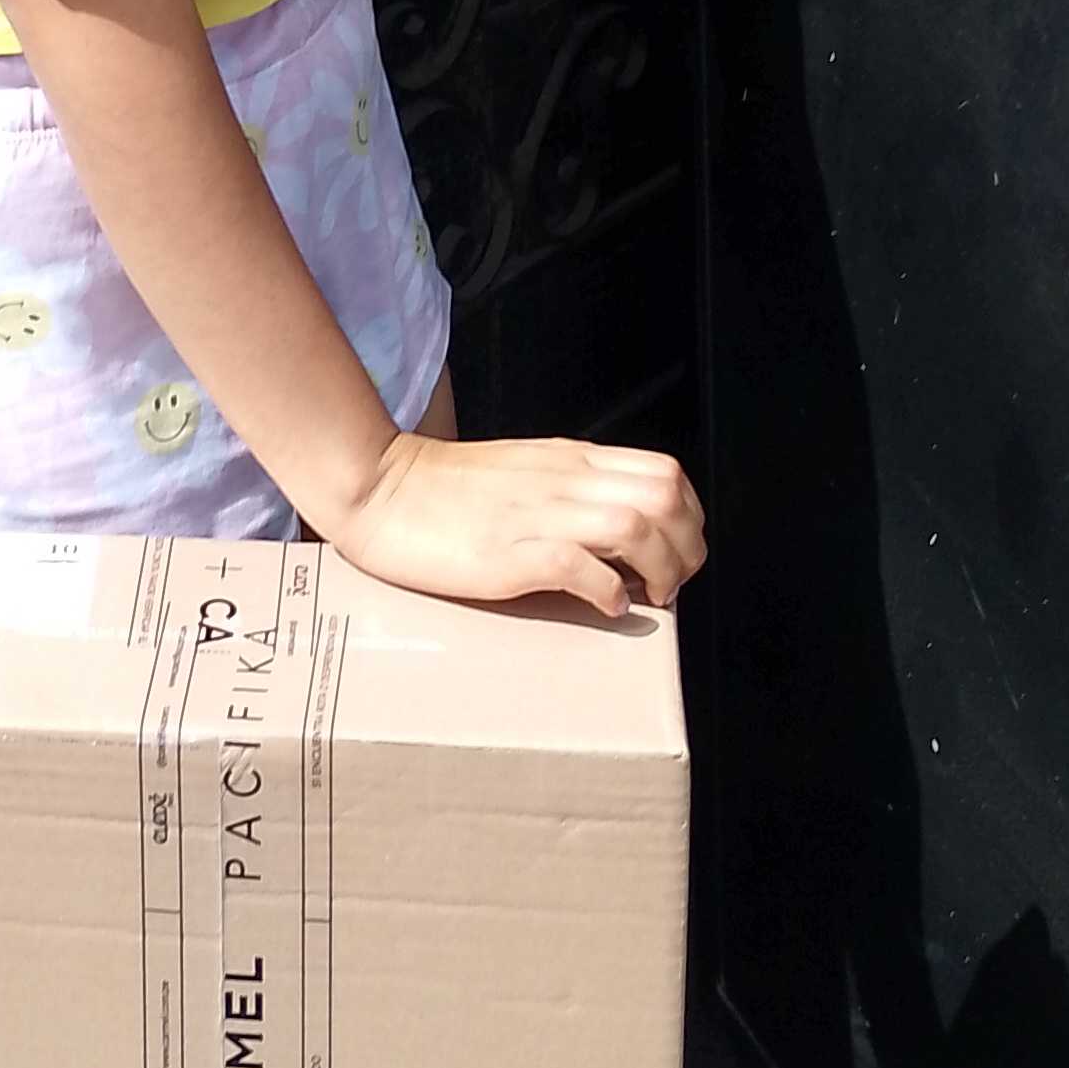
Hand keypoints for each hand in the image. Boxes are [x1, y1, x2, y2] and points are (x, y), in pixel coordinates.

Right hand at [327, 430, 706, 616]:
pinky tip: (604, 607)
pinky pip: (581, 566)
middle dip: (687, 551)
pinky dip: (608, 593)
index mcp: (571, 460)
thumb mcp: (527, 471)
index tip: (675, 556)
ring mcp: (537, 515)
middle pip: (666, 499)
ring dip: (660, 573)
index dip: (688, 520)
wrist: (380, 489)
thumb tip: (624, 531)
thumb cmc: (448, 490)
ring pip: (637, 528)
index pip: (667, 474)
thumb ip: (574, 489)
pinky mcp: (508, 553)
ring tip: (647, 600)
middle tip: (670, 587)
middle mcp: (565, 481)